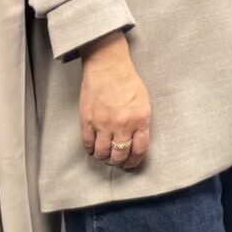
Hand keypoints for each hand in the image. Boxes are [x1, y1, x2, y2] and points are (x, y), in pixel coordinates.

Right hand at [78, 32, 150, 168]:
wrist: (108, 68)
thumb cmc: (128, 82)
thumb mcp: (144, 103)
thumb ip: (141, 123)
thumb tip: (136, 141)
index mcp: (140, 120)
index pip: (139, 150)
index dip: (135, 161)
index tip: (131, 164)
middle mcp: (122, 125)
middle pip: (119, 155)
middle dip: (119, 162)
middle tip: (117, 162)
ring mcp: (103, 124)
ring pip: (102, 153)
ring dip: (104, 158)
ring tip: (105, 156)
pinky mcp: (87, 121)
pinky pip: (87, 144)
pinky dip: (90, 150)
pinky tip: (93, 149)